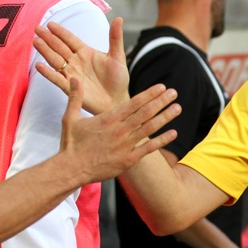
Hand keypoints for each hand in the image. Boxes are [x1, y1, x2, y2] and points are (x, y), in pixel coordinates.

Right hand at [36, 16, 130, 114]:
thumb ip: (115, 38)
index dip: (60, 32)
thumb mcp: (118, 57)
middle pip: (59, 48)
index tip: (50, 24)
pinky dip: (48, 73)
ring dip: (46, 51)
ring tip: (36, 42)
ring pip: (55, 60)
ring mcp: (71, 74)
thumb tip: (119, 18)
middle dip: (48, 39)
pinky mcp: (70, 88)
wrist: (117, 101)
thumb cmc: (118, 80)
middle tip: (37, 29)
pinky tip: (39, 65)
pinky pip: (57, 79)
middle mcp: (76, 62)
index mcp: (85, 53)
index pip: (70, 39)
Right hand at [60, 77, 179, 182]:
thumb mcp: (70, 118)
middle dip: (161, 101)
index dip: (149, 94)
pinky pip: (148, 149)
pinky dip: (162, 140)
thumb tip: (74, 78)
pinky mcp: (128, 160)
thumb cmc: (71, 144)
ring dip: (165, 117)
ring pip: (149, 128)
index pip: (133, 103)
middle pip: (145, 113)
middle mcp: (119, 130)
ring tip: (178, 108)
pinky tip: (174, 133)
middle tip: (174, 92)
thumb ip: (75, 97)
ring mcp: (125, 145)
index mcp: (108, 119)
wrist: (71, 169)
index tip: (161, 87)